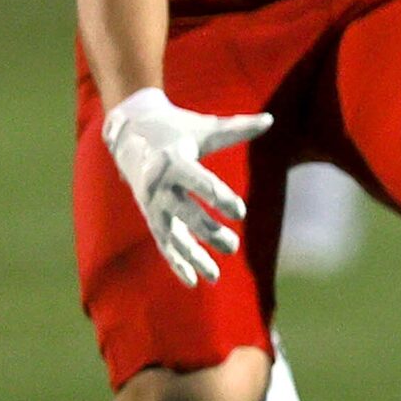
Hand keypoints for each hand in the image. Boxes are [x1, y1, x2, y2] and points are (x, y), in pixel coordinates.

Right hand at [101, 88, 271, 286]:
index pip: (198, 182)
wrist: (130, 133)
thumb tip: (270, 119)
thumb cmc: (177, 129)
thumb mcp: (204, 127)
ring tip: (215, 276)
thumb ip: (237, 128)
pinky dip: (176, 262)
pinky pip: (163, 243)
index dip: (219, 197)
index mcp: (173, 160)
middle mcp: (159, 185)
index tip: (240, 212)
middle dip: (207, 231)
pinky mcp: (150, 216)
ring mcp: (152, 204)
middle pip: (185, 213)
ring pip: (172, 235)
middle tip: (233, 245)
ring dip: (192, 256)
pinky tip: (194, 281)